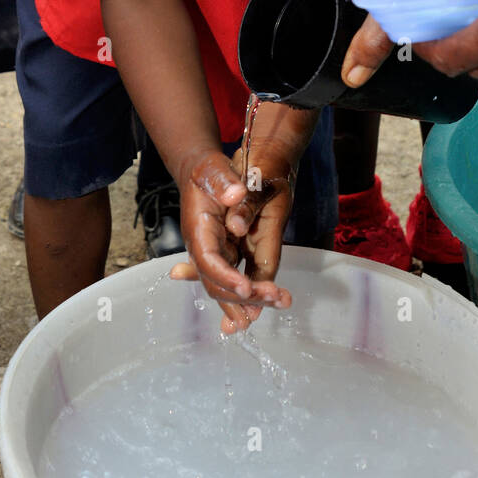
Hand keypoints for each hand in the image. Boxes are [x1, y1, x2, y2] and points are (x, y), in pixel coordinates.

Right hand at [171, 148, 292, 333]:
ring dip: (250, 301)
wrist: (203, 174)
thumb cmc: (208, 172)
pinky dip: (248, 295)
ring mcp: (215, 254)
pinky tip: (264, 307)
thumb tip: (236, 194)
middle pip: (218, 282)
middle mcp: (203, 248)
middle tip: (275, 298)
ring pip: (227, 287)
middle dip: (245, 295)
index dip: (226, 277)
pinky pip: (235, 281)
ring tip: (279, 304)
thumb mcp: (215, 170)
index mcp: (198, 230)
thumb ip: (225, 182)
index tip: (247, 287)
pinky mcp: (226, 255)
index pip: (208, 261)